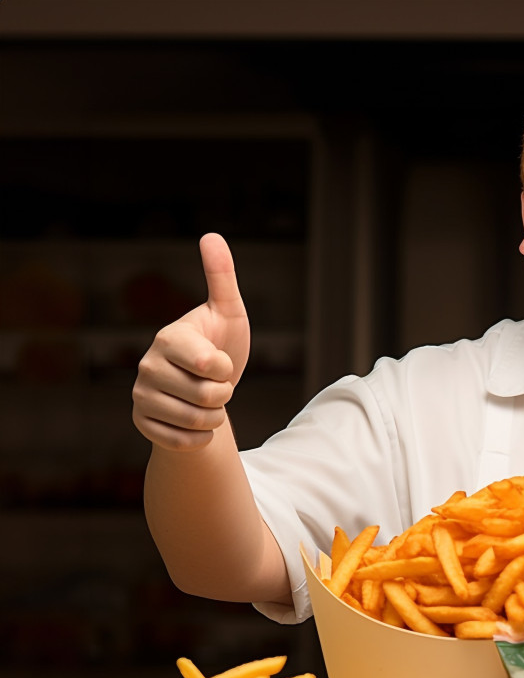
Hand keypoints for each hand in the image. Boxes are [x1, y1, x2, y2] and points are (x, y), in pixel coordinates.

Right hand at [132, 233, 251, 450]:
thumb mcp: (228, 312)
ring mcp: (141, 395)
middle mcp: (147, 364)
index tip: (221, 361)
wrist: (207, 388)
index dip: (226, 369)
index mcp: (170, 337)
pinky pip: (182, 441)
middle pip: (208, 396)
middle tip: (216, 385)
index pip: (210, 365)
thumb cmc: (221, 344)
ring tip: (207, 402)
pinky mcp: (142, 422)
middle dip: (224, 395)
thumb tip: (211, 235)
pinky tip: (197, 423)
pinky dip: (201, 438)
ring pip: (197, 421)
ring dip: (215, 417)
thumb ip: (221, 277)